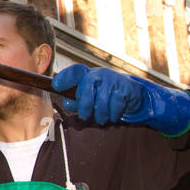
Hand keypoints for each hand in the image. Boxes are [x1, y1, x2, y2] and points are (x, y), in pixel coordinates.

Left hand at [51, 64, 189, 135]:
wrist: (133, 95)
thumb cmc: (105, 97)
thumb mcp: (90, 98)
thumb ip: (77, 101)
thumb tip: (67, 102)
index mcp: (88, 75)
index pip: (75, 72)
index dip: (65, 78)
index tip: (56, 86)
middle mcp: (99, 74)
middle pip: (86, 90)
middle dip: (85, 107)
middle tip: (87, 115)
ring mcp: (113, 80)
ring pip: (101, 102)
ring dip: (101, 114)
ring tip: (103, 117)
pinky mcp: (125, 88)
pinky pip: (115, 105)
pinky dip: (114, 114)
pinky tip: (114, 114)